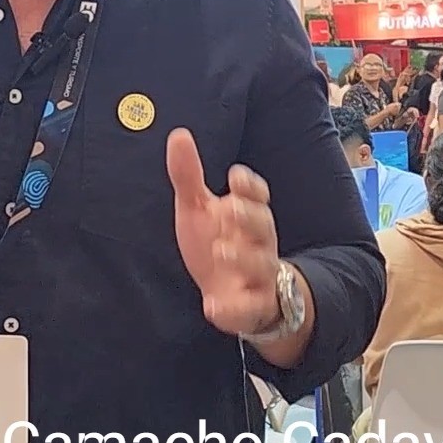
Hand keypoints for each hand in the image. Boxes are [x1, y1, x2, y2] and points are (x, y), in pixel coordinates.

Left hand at [166, 128, 278, 335]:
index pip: (257, 196)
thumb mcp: (198, 208)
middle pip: (264, 226)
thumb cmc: (216, 240)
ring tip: (221, 250)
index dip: (250, 186)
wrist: (231, 293)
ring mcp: (258, 276)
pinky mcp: (252, 307)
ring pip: (262, 266)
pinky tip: (211, 305)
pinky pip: (249, 308)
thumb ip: (188, 176)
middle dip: (250, 217)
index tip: (236, 176)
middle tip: (230, 209)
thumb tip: (178, 134)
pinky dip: (233, 309)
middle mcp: (258, 243)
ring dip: (244, 258)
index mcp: (247, 214)